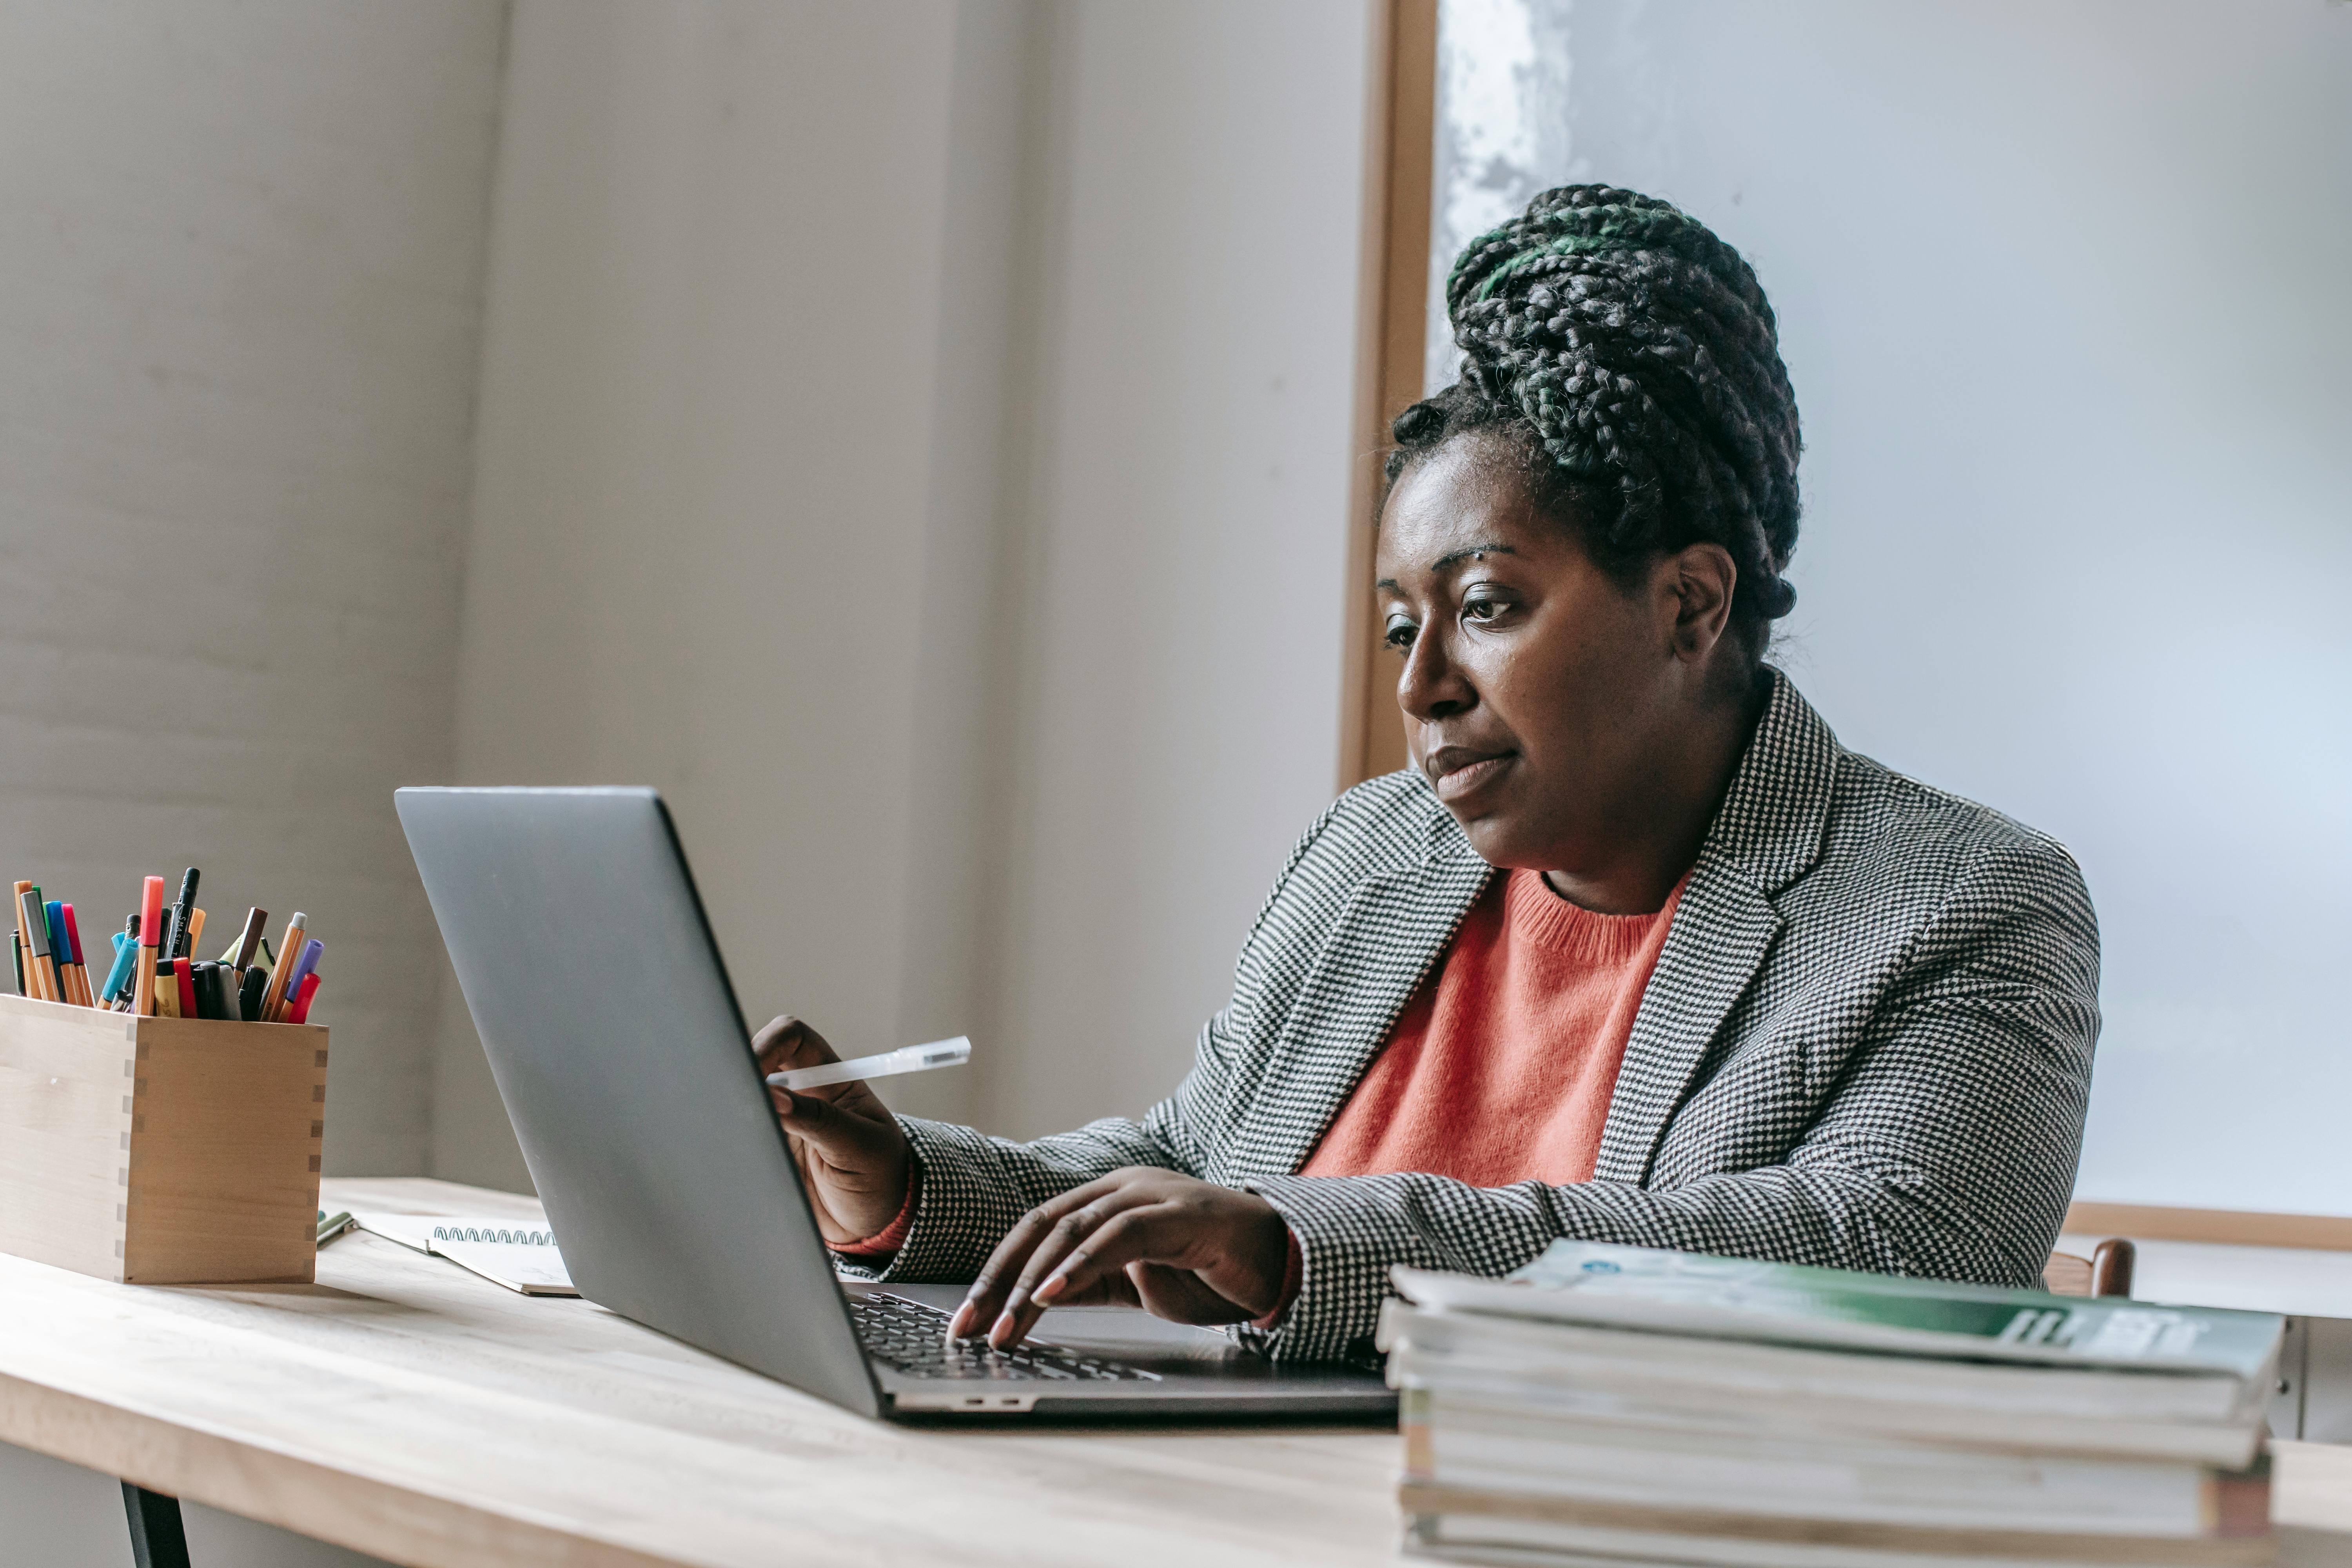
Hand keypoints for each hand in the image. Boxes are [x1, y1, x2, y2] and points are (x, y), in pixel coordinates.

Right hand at [754, 1016, 910, 1245]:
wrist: (876, 1225)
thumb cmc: (882, 1178)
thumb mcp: (858, 1146)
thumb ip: (819, 1119)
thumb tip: (773, 1096)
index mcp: (831, 1079)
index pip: (793, 1038)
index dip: (769, 1043)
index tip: (754, 1070)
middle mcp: (801, 1095)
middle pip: (758, 1061)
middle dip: (741, 1073)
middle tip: (734, 1099)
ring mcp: (780, 1124)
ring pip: (743, 1100)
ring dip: (735, 1109)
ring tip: (740, 1131)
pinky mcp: (767, 1152)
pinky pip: (741, 1137)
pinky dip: (732, 1139)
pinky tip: (736, 1152)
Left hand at [946, 1167, 1290, 1348]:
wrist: (1281, 1263)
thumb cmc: (1210, 1270)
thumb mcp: (1135, 1284)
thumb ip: (1090, 1283)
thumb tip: (1035, 1301)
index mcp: (1109, 1199)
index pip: (1037, 1229)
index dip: (998, 1271)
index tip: (968, 1318)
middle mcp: (1123, 1188)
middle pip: (1043, 1226)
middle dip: (1000, 1279)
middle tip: (969, 1326)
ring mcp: (1151, 1194)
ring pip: (1073, 1230)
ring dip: (1032, 1281)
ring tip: (1006, 1326)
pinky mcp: (1179, 1214)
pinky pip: (1119, 1236)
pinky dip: (1080, 1264)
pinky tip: (1052, 1293)